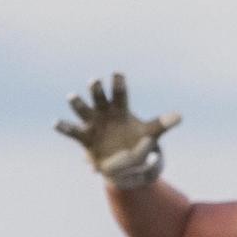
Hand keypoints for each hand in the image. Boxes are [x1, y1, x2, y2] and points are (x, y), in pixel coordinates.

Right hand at [54, 73, 180, 190]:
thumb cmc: (136, 142)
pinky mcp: (85, 137)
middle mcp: (103, 112)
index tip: (118, 74)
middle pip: (99, 98)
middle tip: (94, 81)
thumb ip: (162, 124)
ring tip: (72, 96)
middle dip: (96, 90)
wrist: (125, 162)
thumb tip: (180, 116)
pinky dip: (64, 127)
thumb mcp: (150, 134)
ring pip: (83, 111)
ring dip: (77, 104)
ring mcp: (93, 124)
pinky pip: (72, 131)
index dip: (118, 84)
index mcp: (120, 109)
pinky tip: (55, 123)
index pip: (120, 94)